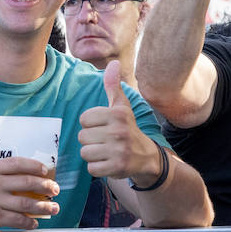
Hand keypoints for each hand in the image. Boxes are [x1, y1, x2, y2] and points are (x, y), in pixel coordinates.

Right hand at [0, 158, 50, 231]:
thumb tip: (24, 182)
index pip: (18, 163)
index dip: (35, 166)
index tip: (46, 171)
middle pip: (28, 182)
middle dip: (47, 186)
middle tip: (55, 190)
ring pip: (27, 202)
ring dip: (44, 206)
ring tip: (53, 208)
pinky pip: (18, 219)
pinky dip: (29, 222)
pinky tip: (34, 223)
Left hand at [79, 62, 158, 181]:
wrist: (147, 157)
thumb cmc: (128, 129)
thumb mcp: (122, 108)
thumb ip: (113, 86)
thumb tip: (114, 62)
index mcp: (118, 114)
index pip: (84, 119)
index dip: (91, 125)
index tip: (104, 128)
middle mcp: (119, 131)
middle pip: (82, 136)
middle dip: (91, 141)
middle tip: (106, 142)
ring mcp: (119, 150)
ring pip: (85, 153)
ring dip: (93, 155)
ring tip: (107, 152)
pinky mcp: (117, 167)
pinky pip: (91, 168)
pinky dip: (98, 169)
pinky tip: (109, 163)